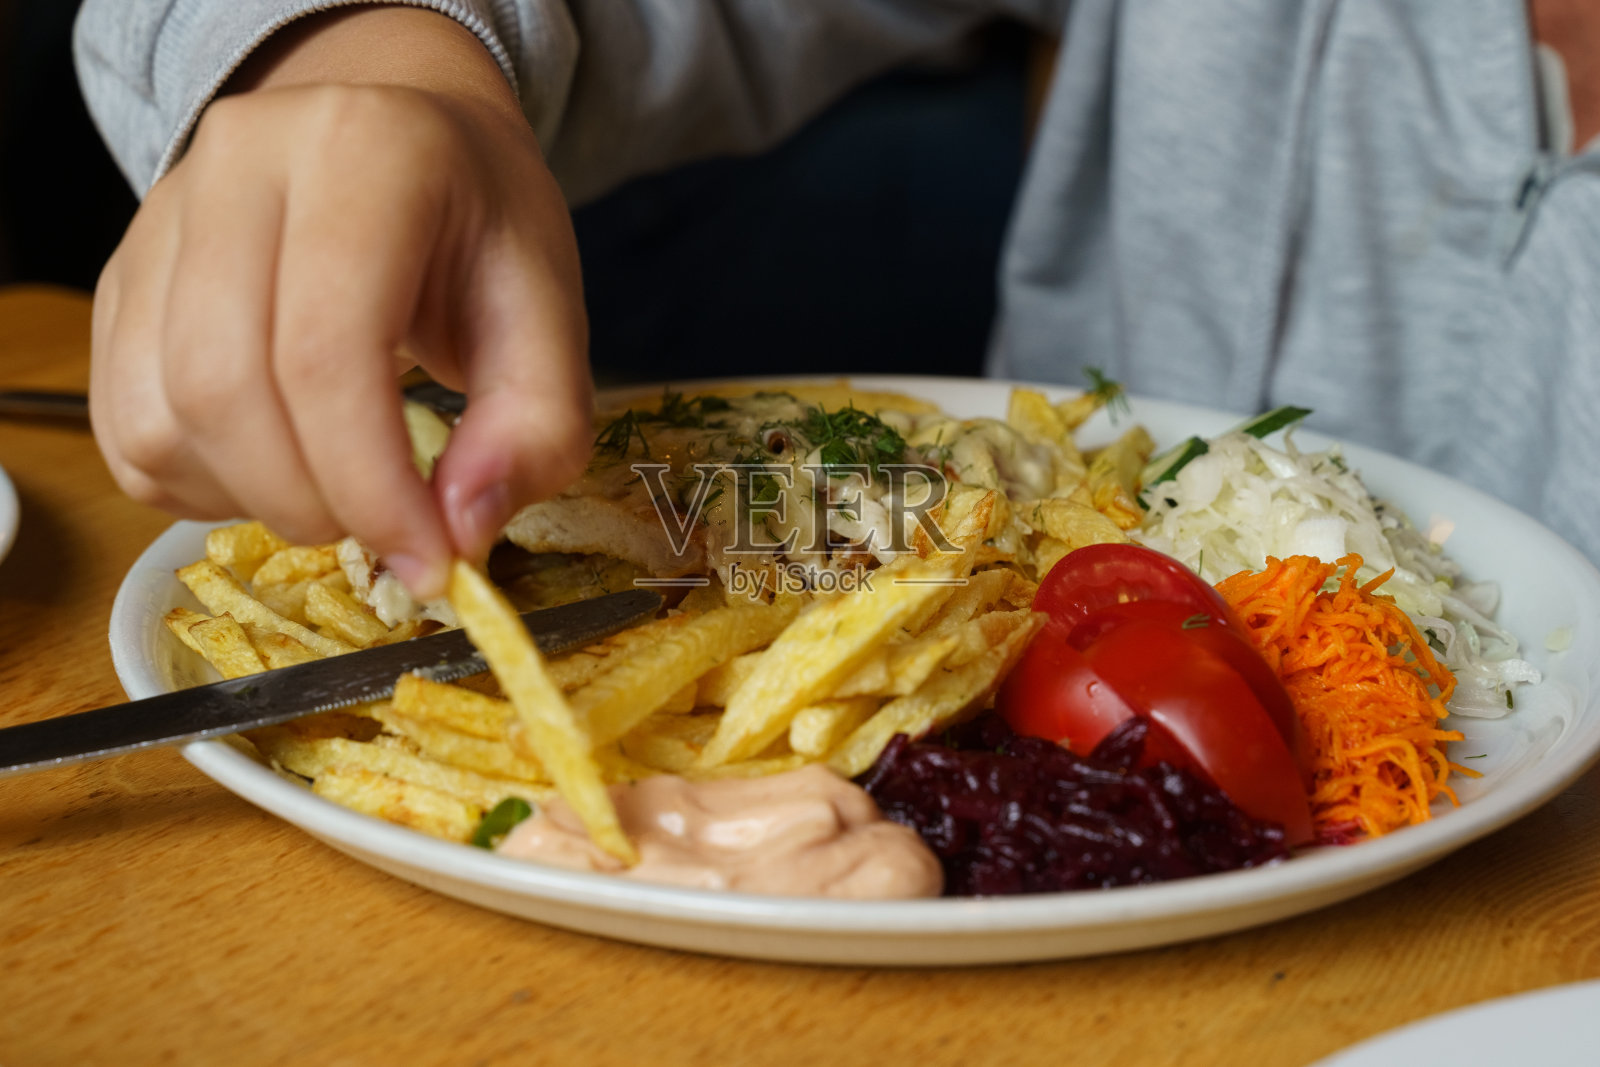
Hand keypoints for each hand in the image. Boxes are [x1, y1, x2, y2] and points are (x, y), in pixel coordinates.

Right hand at [89, 9, 590, 598]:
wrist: (401, 142)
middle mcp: (237, 164)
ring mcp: (159, 219)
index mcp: (362, 153)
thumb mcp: (550, 310)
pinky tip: (279, 465)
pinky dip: (201, 485)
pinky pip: (125, 426)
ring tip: (341, 488)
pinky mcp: (121, 280)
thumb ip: (535, 425)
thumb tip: (460, 529)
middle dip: (313, 504)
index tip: (429, 559)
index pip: (325, 351)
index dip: (372, 485)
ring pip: (158, 418)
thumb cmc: (478, 226)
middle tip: (389, 533)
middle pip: (223, 389)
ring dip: (253, 500)